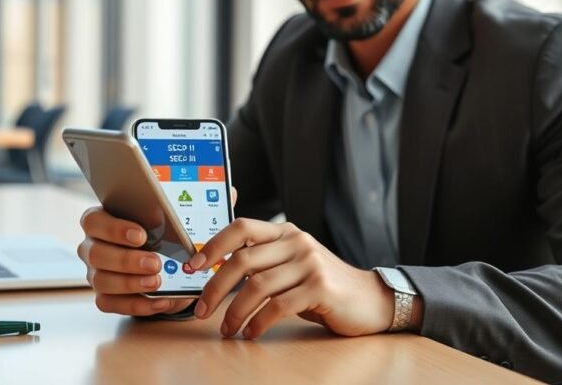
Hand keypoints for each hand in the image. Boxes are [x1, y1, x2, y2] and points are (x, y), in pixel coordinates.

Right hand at [77, 187, 237, 316]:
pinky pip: (111, 303)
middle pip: (96, 252)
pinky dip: (136, 304)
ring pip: (101, 280)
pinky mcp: (105, 296)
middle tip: (156, 263)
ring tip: (158, 282)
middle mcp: (93, 245)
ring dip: (130, 283)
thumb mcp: (177, 215)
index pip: (94, 219)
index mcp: (103, 218)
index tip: (142, 234)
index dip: (114, 228)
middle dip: (127, 259)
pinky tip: (159, 300)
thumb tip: (228, 191)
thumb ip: (197, 202)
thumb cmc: (163, 233)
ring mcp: (96, 272)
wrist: (162, 261)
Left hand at [188, 219, 398, 338]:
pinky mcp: (320, 287)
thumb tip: (217, 270)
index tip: (192, 266)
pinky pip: (278, 306)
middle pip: (242, 259)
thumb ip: (264, 261)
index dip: (213, 245)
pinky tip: (252, 332)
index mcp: (285, 232)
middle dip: (215, 287)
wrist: (369, 299)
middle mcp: (296, 241)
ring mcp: (310, 263)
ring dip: (235, 312)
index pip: (241, 228)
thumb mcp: (293, 264)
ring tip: (228, 329)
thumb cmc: (323, 286)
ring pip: (257, 286)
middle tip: (201, 310)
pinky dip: (258, 322)